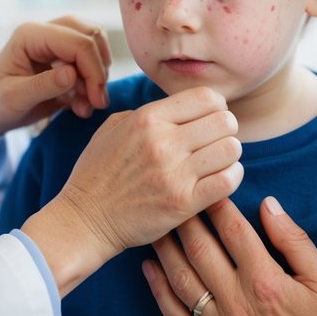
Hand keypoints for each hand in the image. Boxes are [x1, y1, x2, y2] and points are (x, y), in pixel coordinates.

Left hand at [0, 16, 111, 135]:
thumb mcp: (13, 99)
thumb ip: (42, 86)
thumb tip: (72, 73)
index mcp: (30, 35)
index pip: (76, 42)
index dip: (92, 69)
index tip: (96, 99)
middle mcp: (45, 32)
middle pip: (90, 34)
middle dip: (99, 69)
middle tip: (97, 101)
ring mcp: (56, 42)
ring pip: (95, 44)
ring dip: (98, 76)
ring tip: (86, 106)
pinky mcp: (65, 57)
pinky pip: (91, 61)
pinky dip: (93, 84)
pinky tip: (81, 106)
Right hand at [21, 86, 242, 295]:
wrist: (84, 219)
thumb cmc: (98, 173)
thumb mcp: (113, 128)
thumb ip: (148, 113)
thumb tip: (180, 108)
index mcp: (148, 118)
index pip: (206, 96)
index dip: (216, 106)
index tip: (210, 119)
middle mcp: (163, 142)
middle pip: (225, 121)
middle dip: (226, 130)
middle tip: (215, 142)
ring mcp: (174, 173)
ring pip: (231, 149)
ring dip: (229, 155)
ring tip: (216, 163)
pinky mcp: (183, 203)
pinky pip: (228, 180)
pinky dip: (231, 178)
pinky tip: (219, 180)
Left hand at [143, 197, 316, 315]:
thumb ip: (294, 240)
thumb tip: (269, 205)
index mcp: (265, 279)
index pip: (232, 229)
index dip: (216, 203)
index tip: (206, 186)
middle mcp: (237, 301)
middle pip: (199, 249)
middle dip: (184, 219)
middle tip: (172, 199)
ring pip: (181, 280)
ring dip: (165, 250)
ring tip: (156, 228)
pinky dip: (158, 292)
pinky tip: (150, 270)